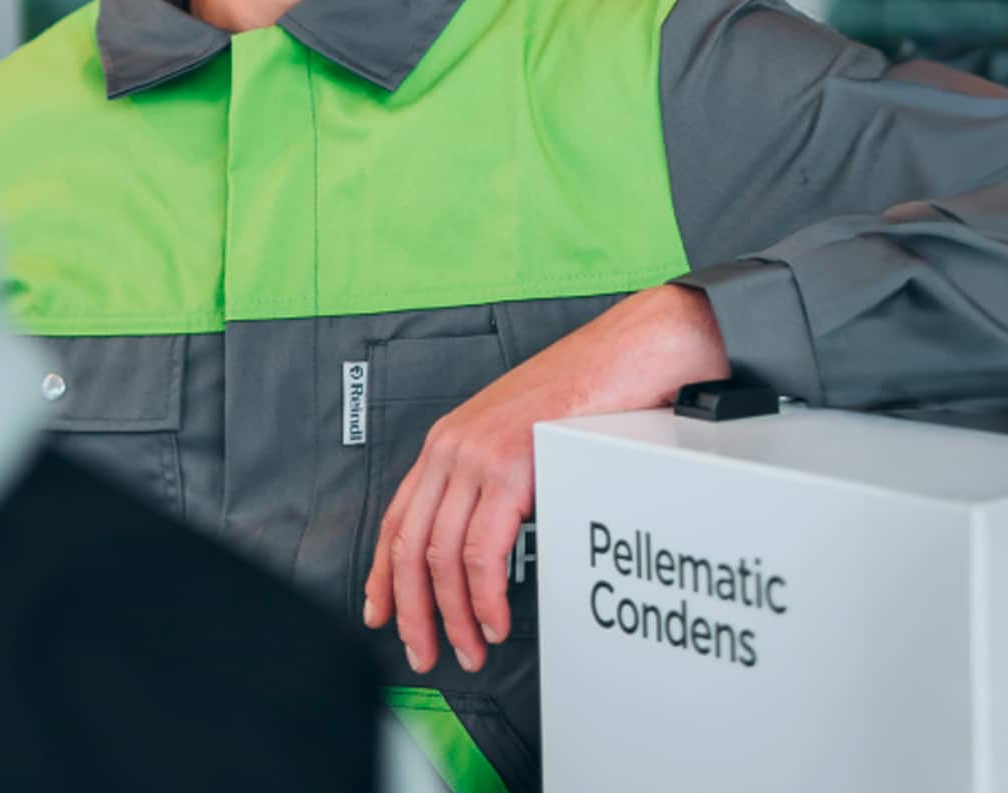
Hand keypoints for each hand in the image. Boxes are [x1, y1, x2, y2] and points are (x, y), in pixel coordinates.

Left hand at [360, 284, 727, 674]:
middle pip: (409, 545)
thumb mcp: (519, 439)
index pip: (397, 518)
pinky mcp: (510, 469)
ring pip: (440, 556)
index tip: (380, 612)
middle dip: (410, 609)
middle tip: (422, 651)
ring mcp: (477, 456)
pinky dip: (484, 598)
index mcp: (448, 442)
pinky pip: (481, 552)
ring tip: (467, 650)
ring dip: (452, 615)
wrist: (627, 355)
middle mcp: (451, 447)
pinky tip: (492, 621)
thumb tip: (485, 546)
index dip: (384, 573)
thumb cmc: (585, 395)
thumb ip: (493, 481)